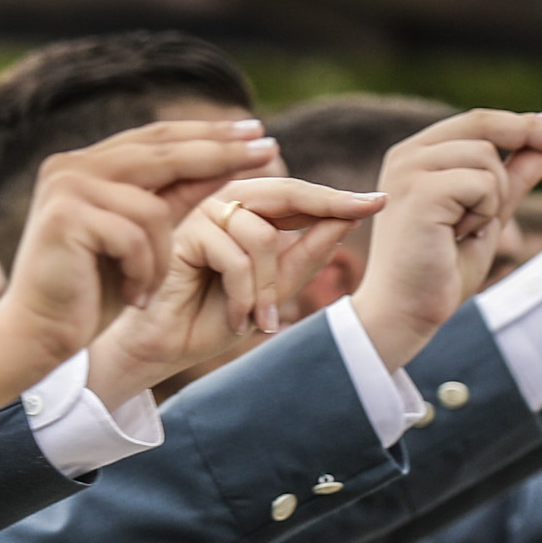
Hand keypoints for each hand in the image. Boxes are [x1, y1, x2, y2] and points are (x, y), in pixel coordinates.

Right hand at [0, 120, 280, 452]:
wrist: (38, 335)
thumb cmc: (91, 291)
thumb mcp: (143, 239)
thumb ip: (174, 198)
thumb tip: (227, 161)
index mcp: (86, 164)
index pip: (157, 137)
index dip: (207, 132)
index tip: (255, 132)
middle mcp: (71, 166)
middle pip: (162, 152)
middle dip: (219, 153)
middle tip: (269, 150)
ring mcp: (66, 187)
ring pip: (153, 207)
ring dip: (161, 257)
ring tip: (145, 288)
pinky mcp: (67, 218)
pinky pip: (136, 237)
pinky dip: (143, 272)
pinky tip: (130, 296)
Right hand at [85, 175, 382, 404]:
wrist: (164, 349)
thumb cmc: (214, 317)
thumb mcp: (275, 287)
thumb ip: (307, 252)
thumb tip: (348, 216)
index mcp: (247, 210)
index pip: (298, 195)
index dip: (337, 198)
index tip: (377, 201)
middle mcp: (224, 203)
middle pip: (286, 194)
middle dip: (325, 208)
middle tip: (362, 213)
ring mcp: (202, 215)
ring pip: (263, 236)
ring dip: (268, 288)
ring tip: (261, 319)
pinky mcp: (183, 236)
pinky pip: (235, 258)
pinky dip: (243, 296)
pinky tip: (236, 321)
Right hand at [350, 115, 541, 369]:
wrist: (407, 310)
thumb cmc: (443, 267)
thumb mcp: (490, 212)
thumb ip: (518, 174)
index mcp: (417, 155)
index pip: (477, 121)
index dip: (523, 121)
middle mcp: (407, 154)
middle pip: (484, 123)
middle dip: (529, 136)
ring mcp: (409, 169)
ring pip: (488, 158)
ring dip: (495, 197)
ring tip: (466, 229)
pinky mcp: (420, 190)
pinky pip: (482, 183)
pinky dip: (484, 212)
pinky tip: (458, 235)